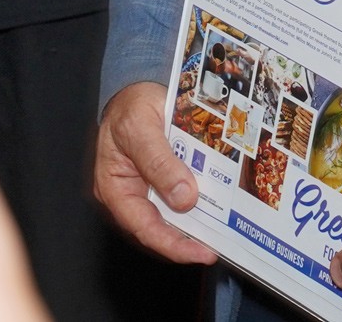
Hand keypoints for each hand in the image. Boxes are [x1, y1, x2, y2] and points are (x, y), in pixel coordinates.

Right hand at [94, 81, 217, 264]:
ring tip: (226, 226)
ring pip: (177, 214)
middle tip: (223, 242)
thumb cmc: (129, 105)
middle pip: (163, 227)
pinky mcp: (168, 179)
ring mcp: (151, 189)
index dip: (174, 245)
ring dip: (201, 220)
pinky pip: (186, 195)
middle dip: (192, 237)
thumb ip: (159, 162)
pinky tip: (220, 201)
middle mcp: (133, 195)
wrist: (138, 88)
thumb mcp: (140, 127)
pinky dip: (203, 200)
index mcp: (115, 189)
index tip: (203, 253)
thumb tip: (183, 198)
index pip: (145, 228)